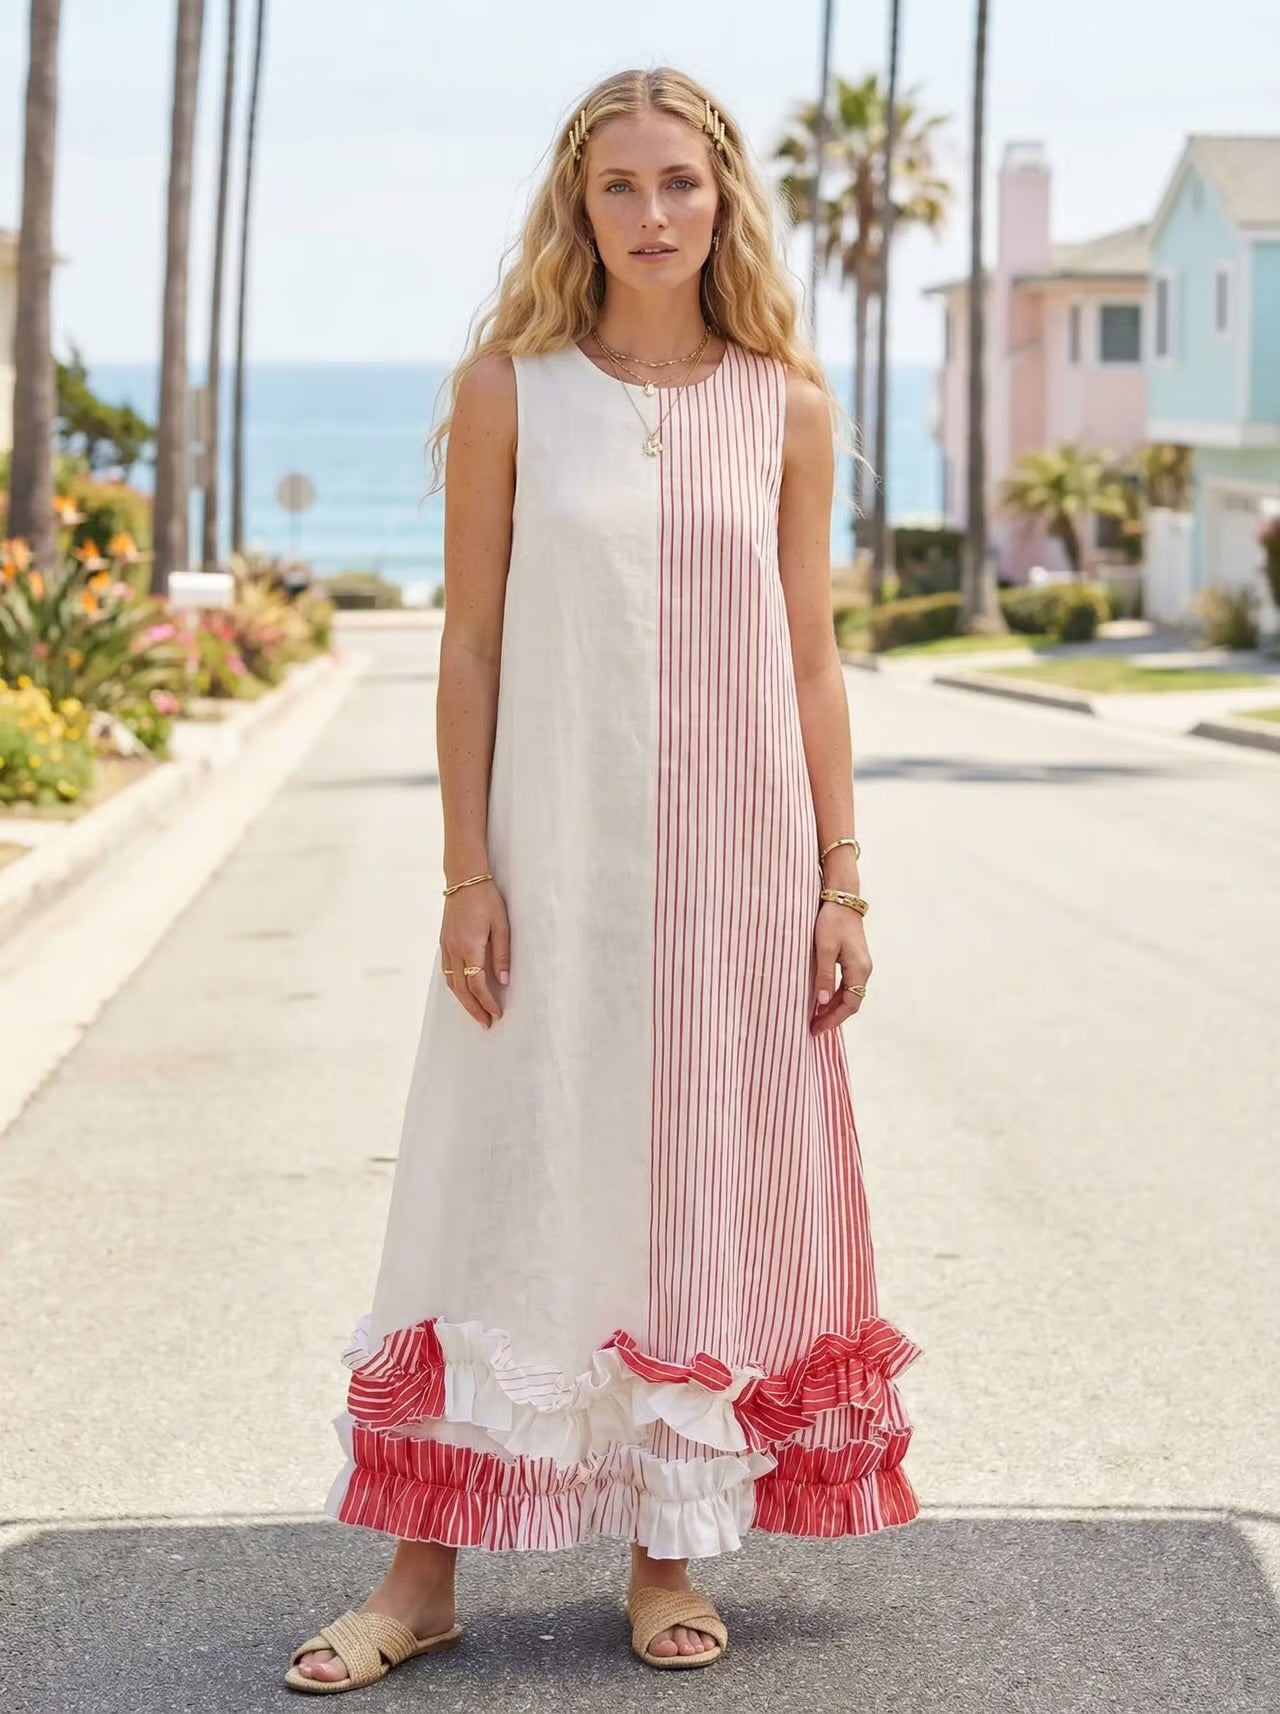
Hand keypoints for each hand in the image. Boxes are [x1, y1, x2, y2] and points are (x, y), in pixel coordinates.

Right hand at [440, 880, 509, 1029]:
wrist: (464, 879)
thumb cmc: (487, 899)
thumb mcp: (501, 925)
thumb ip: (502, 954)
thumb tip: (504, 980)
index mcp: (469, 946)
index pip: (477, 984)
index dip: (487, 1002)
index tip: (497, 1014)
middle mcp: (454, 950)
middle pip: (461, 989)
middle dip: (474, 1009)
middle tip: (485, 1024)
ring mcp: (445, 947)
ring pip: (451, 983)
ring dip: (463, 1001)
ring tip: (475, 1013)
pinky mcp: (443, 942)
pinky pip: (446, 972)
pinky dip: (454, 987)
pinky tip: (463, 992)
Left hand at [810, 903, 870, 1035]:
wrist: (842, 899)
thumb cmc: (832, 921)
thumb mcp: (824, 949)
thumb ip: (824, 975)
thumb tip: (821, 1001)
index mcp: (859, 969)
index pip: (850, 1004)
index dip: (833, 1019)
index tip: (817, 1029)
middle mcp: (864, 970)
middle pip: (851, 1002)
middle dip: (833, 1017)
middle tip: (813, 1028)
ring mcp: (861, 965)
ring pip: (849, 994)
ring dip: (833, 1007)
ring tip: (815, 1017)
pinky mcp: (854, 959)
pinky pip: (847, 985)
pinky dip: (835, 995)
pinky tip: (822, 999)